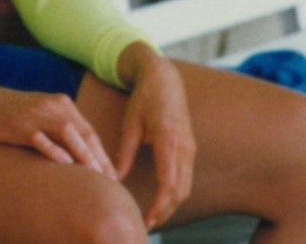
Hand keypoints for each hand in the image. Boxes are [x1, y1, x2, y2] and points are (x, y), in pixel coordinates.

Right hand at [0, 81, 116, 177]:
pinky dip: (55, 151)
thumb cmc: (10, 112)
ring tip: (95, 175)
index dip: (103, 153)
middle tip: (110, 180)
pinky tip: (65, 164)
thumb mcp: (40, 114)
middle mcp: (52, 106)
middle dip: (100, 158)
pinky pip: (41, 138)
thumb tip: (80, 154)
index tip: (112, 174)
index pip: (89, 130)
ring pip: (68, 133)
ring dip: (84, 155)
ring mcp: (35, 114)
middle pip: (84, 132)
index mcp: (60, 103)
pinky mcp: (19, 124)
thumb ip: (60, 127)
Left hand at [114, 43, 195, 229]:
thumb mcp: (130, 124)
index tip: (148, 220)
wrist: (165, 78)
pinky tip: (162, 201)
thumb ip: (124, 153)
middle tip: (147, 226)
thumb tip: (114, 179)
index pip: (169, 184)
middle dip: (166, 212)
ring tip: (153, 218)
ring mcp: (191, 148)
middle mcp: (185, 147)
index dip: (160, 206)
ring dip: (172, 206)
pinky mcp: (191, 148)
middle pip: (180, 192)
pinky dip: (176, 194)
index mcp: (168, 140)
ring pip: (186, 188)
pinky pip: (187, 178)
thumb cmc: (144, 99)